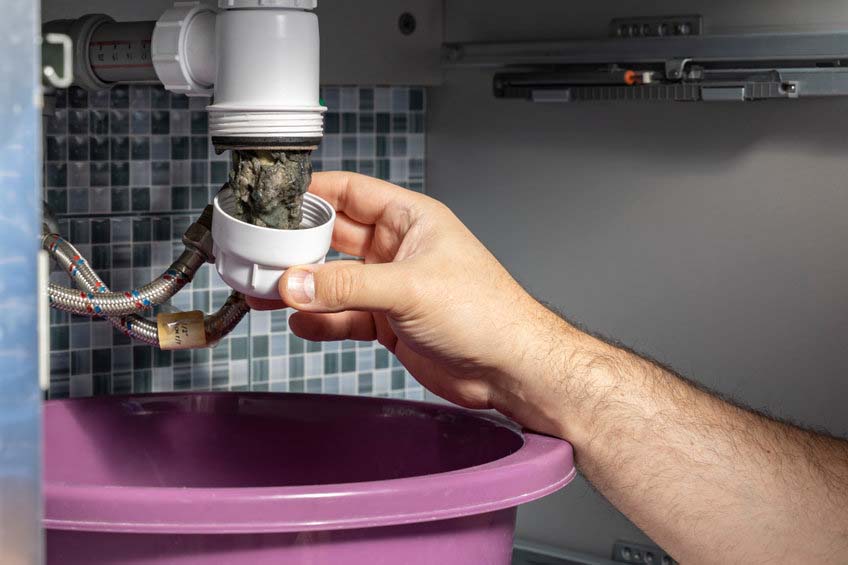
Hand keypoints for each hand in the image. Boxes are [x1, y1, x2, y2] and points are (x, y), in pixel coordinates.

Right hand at [247, 172, 555, 422]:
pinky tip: (301, 323)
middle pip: (334, 237)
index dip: (313, 192)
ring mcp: (391, 287)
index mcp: (410, 220)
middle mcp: (397, 250)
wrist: (508, 368)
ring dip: (302, 287)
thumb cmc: (486, 312)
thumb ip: (348, 287)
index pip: (352, 192)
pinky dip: (321, 321)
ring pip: (334, 280)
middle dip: (297, 245)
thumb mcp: (410, 288)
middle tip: (259, 253)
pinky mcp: (389, 322)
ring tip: (265, 291)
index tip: (276, 199)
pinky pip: (344, 316)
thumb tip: (297, 284)